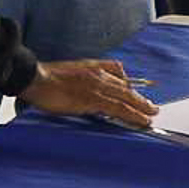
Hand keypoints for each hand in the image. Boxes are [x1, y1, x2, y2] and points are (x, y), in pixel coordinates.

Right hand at [17, 58, 157, 128]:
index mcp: (93, 67)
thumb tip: (90, 89)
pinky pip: (118, 108)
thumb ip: (83, 76)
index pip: (118, 73)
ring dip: (141, 107)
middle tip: (152, 107)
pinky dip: (132, 114)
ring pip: (126, 98)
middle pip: (125, 88)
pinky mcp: (93, 99)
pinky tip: (141, 120)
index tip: (137, 92)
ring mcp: (97, 87)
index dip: (129, 85)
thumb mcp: (68, 70)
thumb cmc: (47, 77)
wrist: (36, 77)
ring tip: (151, 115)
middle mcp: (99, 75)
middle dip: (140, 99)